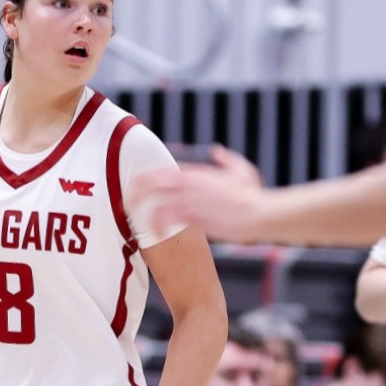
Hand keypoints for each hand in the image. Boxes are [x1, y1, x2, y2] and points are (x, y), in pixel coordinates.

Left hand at [136, 144, 265, 241]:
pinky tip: (155, 234)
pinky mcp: (194, 214)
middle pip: (150, 181)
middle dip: (134, 192)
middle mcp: (189, 182)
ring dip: (142, 213)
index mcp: (195, 173)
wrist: (261, 213)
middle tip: (124, 204)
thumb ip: (226, 159)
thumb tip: (217, 150)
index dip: (144, 181)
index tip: (134, 191)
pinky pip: (166, 218)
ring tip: (137, 225)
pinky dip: (156, 225)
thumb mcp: (241, 170)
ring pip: (154, 202)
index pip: (160, 172)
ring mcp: (190, 197)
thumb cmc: (252, 195)